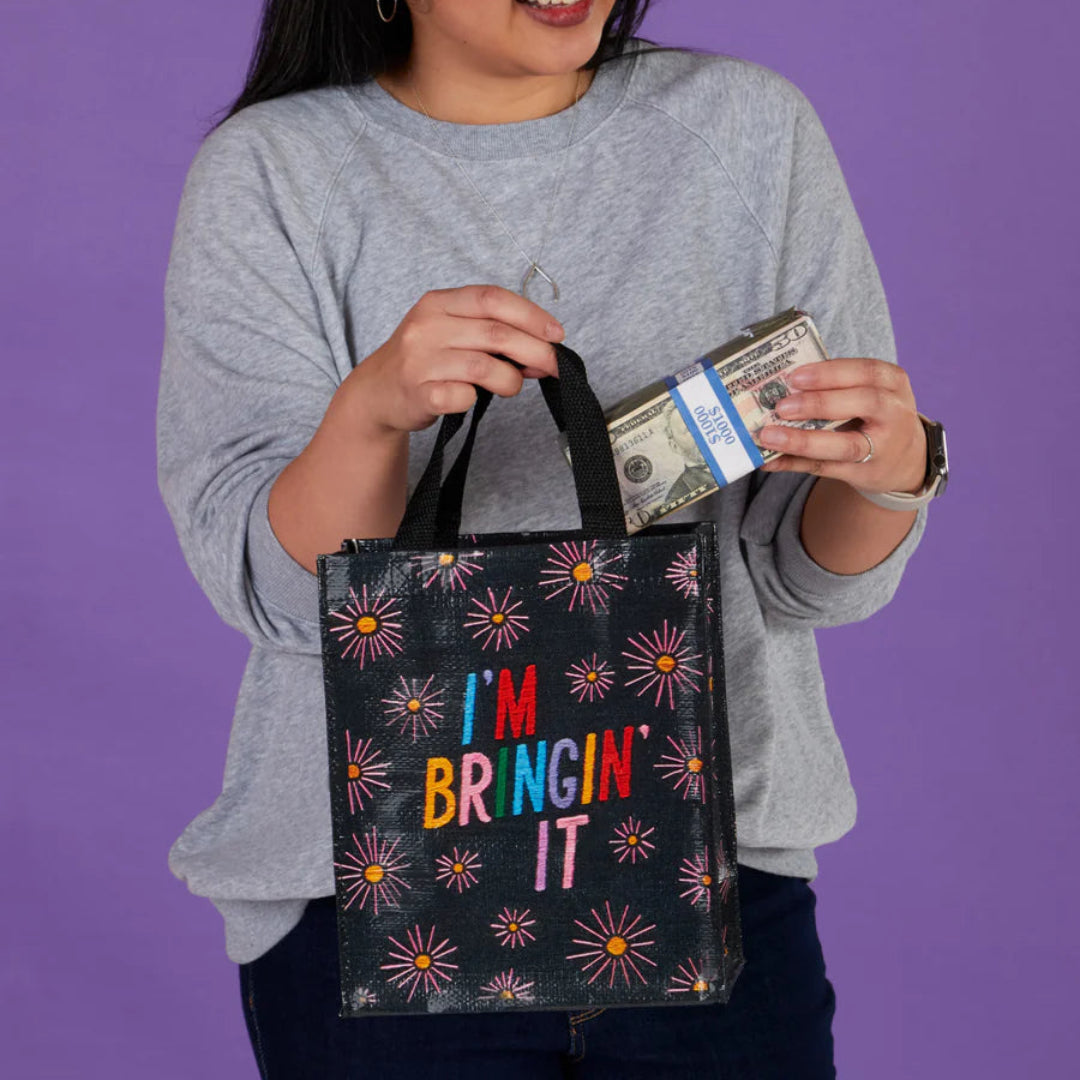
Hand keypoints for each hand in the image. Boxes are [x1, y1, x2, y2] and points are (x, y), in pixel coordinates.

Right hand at [342, 284, 564, 434]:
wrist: (377, 392)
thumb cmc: (426, 360)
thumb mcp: (453, 333)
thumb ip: (493, 336)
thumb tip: (544, 352)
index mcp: (438, 303)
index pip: (492, 298)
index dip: (531, 315)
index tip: (557, 334)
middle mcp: (427, 327)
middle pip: (495, 334)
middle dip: (535, 351)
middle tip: (553, 367)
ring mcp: (419, 361)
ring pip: (483, 367)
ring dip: (511, 380)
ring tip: (512, 385)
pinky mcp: (418, 393)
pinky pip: (461, 396)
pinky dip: (476, 399)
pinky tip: (472, 398)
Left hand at [756, 357, 926, 493]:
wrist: (903, 459)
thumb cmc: (873, 414)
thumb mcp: (867, 392)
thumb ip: (832, 387)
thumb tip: (777, 386)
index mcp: (893, 383)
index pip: (867, 371)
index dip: (830, 373)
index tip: (795, 376)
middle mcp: (895, 414)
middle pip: (864, 403)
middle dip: (819, 404)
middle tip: (782, 407)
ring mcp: (883, 448)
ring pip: (845, 445)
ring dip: (803, 441)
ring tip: (769, 437)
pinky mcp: (864, 473)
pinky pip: (826, 468)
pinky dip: (794, 463)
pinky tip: (769, 460)